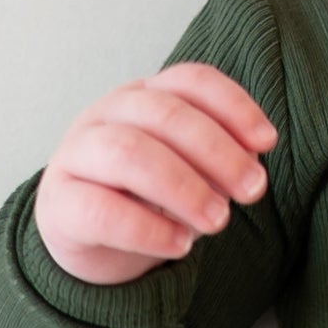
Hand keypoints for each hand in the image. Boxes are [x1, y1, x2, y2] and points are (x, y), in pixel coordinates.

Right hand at [34, 64, 275, 285]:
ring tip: (219, 221)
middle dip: (217, 151)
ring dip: (183, 186)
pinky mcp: (60, 206)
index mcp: (142, 98)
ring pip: (127, 152)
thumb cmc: (145, 199)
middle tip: (253, 191)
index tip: (267, 142)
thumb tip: (251, 168)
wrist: (84, 242)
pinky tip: (180, 245)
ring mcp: (76, 156)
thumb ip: (218, 164)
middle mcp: (106, 116)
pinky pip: (101, 211)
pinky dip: (147, 229)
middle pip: (163, 114)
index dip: (232, 105)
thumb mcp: (190, 175)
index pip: (189, 81)